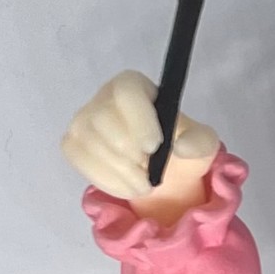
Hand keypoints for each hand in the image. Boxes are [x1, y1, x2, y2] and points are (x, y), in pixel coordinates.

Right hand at [61, 69, 220, 223]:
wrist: (160, 168)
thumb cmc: (179, 145)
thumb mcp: (202, 144)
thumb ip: (199, 142)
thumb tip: (183, 147)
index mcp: (135, 86)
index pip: (126, 90)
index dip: (138, 118)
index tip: (154, 147)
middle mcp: (103, 97)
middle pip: (103, 118)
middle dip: (129, 152)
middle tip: (150, 171)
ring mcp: (83, 120)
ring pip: (89, 141)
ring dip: (120, 171)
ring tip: (145, 185)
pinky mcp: (72, 143)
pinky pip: (79, 159)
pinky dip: (106, 180)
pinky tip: (127, 187)